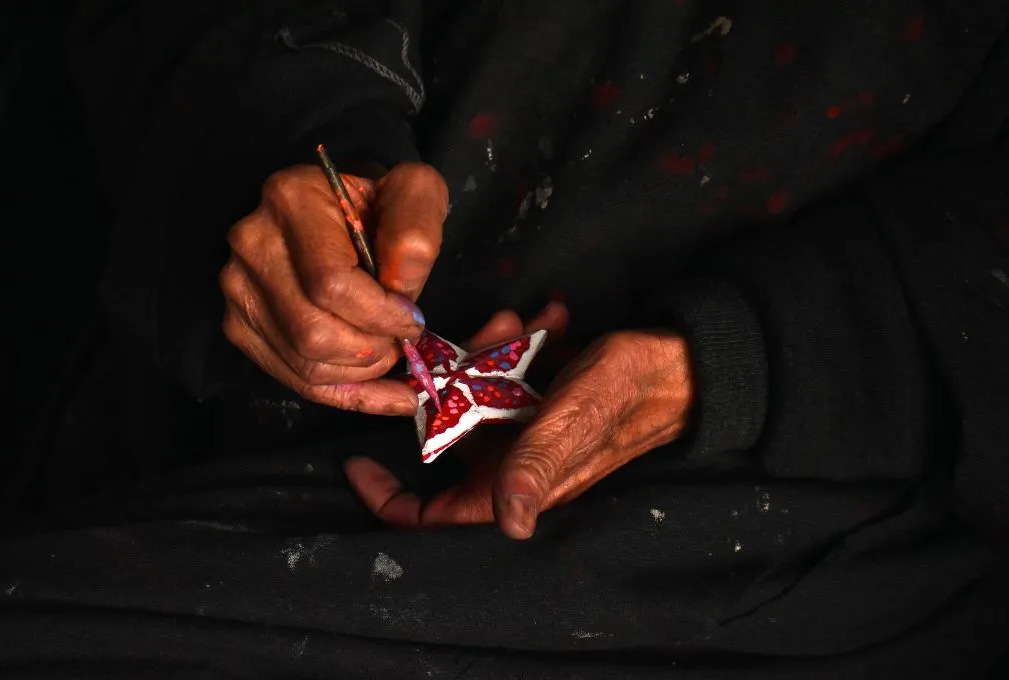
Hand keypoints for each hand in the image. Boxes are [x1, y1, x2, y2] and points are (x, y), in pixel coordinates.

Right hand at [220, 163, 448, 414]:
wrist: (337, 212)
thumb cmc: (379, 204)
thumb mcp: (414, 193)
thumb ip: (416, 230)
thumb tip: (400, 287)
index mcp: (291, 200)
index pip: (331, 285)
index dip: (381, 316)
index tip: (413, 320)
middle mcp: (252, 244)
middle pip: (314, 334)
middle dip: (373, 350)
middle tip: (401, 339)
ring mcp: (238, 288)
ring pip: (305, 364)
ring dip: (362, 372)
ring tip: (389, 350)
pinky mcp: (240, 325)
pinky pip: (295, 380)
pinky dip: (348, 394)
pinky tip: (383, 391)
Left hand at [345, 313, 693, 538]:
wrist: (680, 362)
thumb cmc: (629, 393)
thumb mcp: (577, 421)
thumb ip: (537, 465)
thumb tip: (510, 524)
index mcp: (512, 484)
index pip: (432, 513)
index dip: (388, 497)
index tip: (357, 457)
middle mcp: (507, 461)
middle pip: (445, 432)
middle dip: (453, 378)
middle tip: (487, 333)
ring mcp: (518, 428)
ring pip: (471, 392)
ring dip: (490, 348)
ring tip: (523, 316)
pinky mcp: (534, 397)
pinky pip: (505, 371)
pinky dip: (521, 340)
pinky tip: (551, 316)